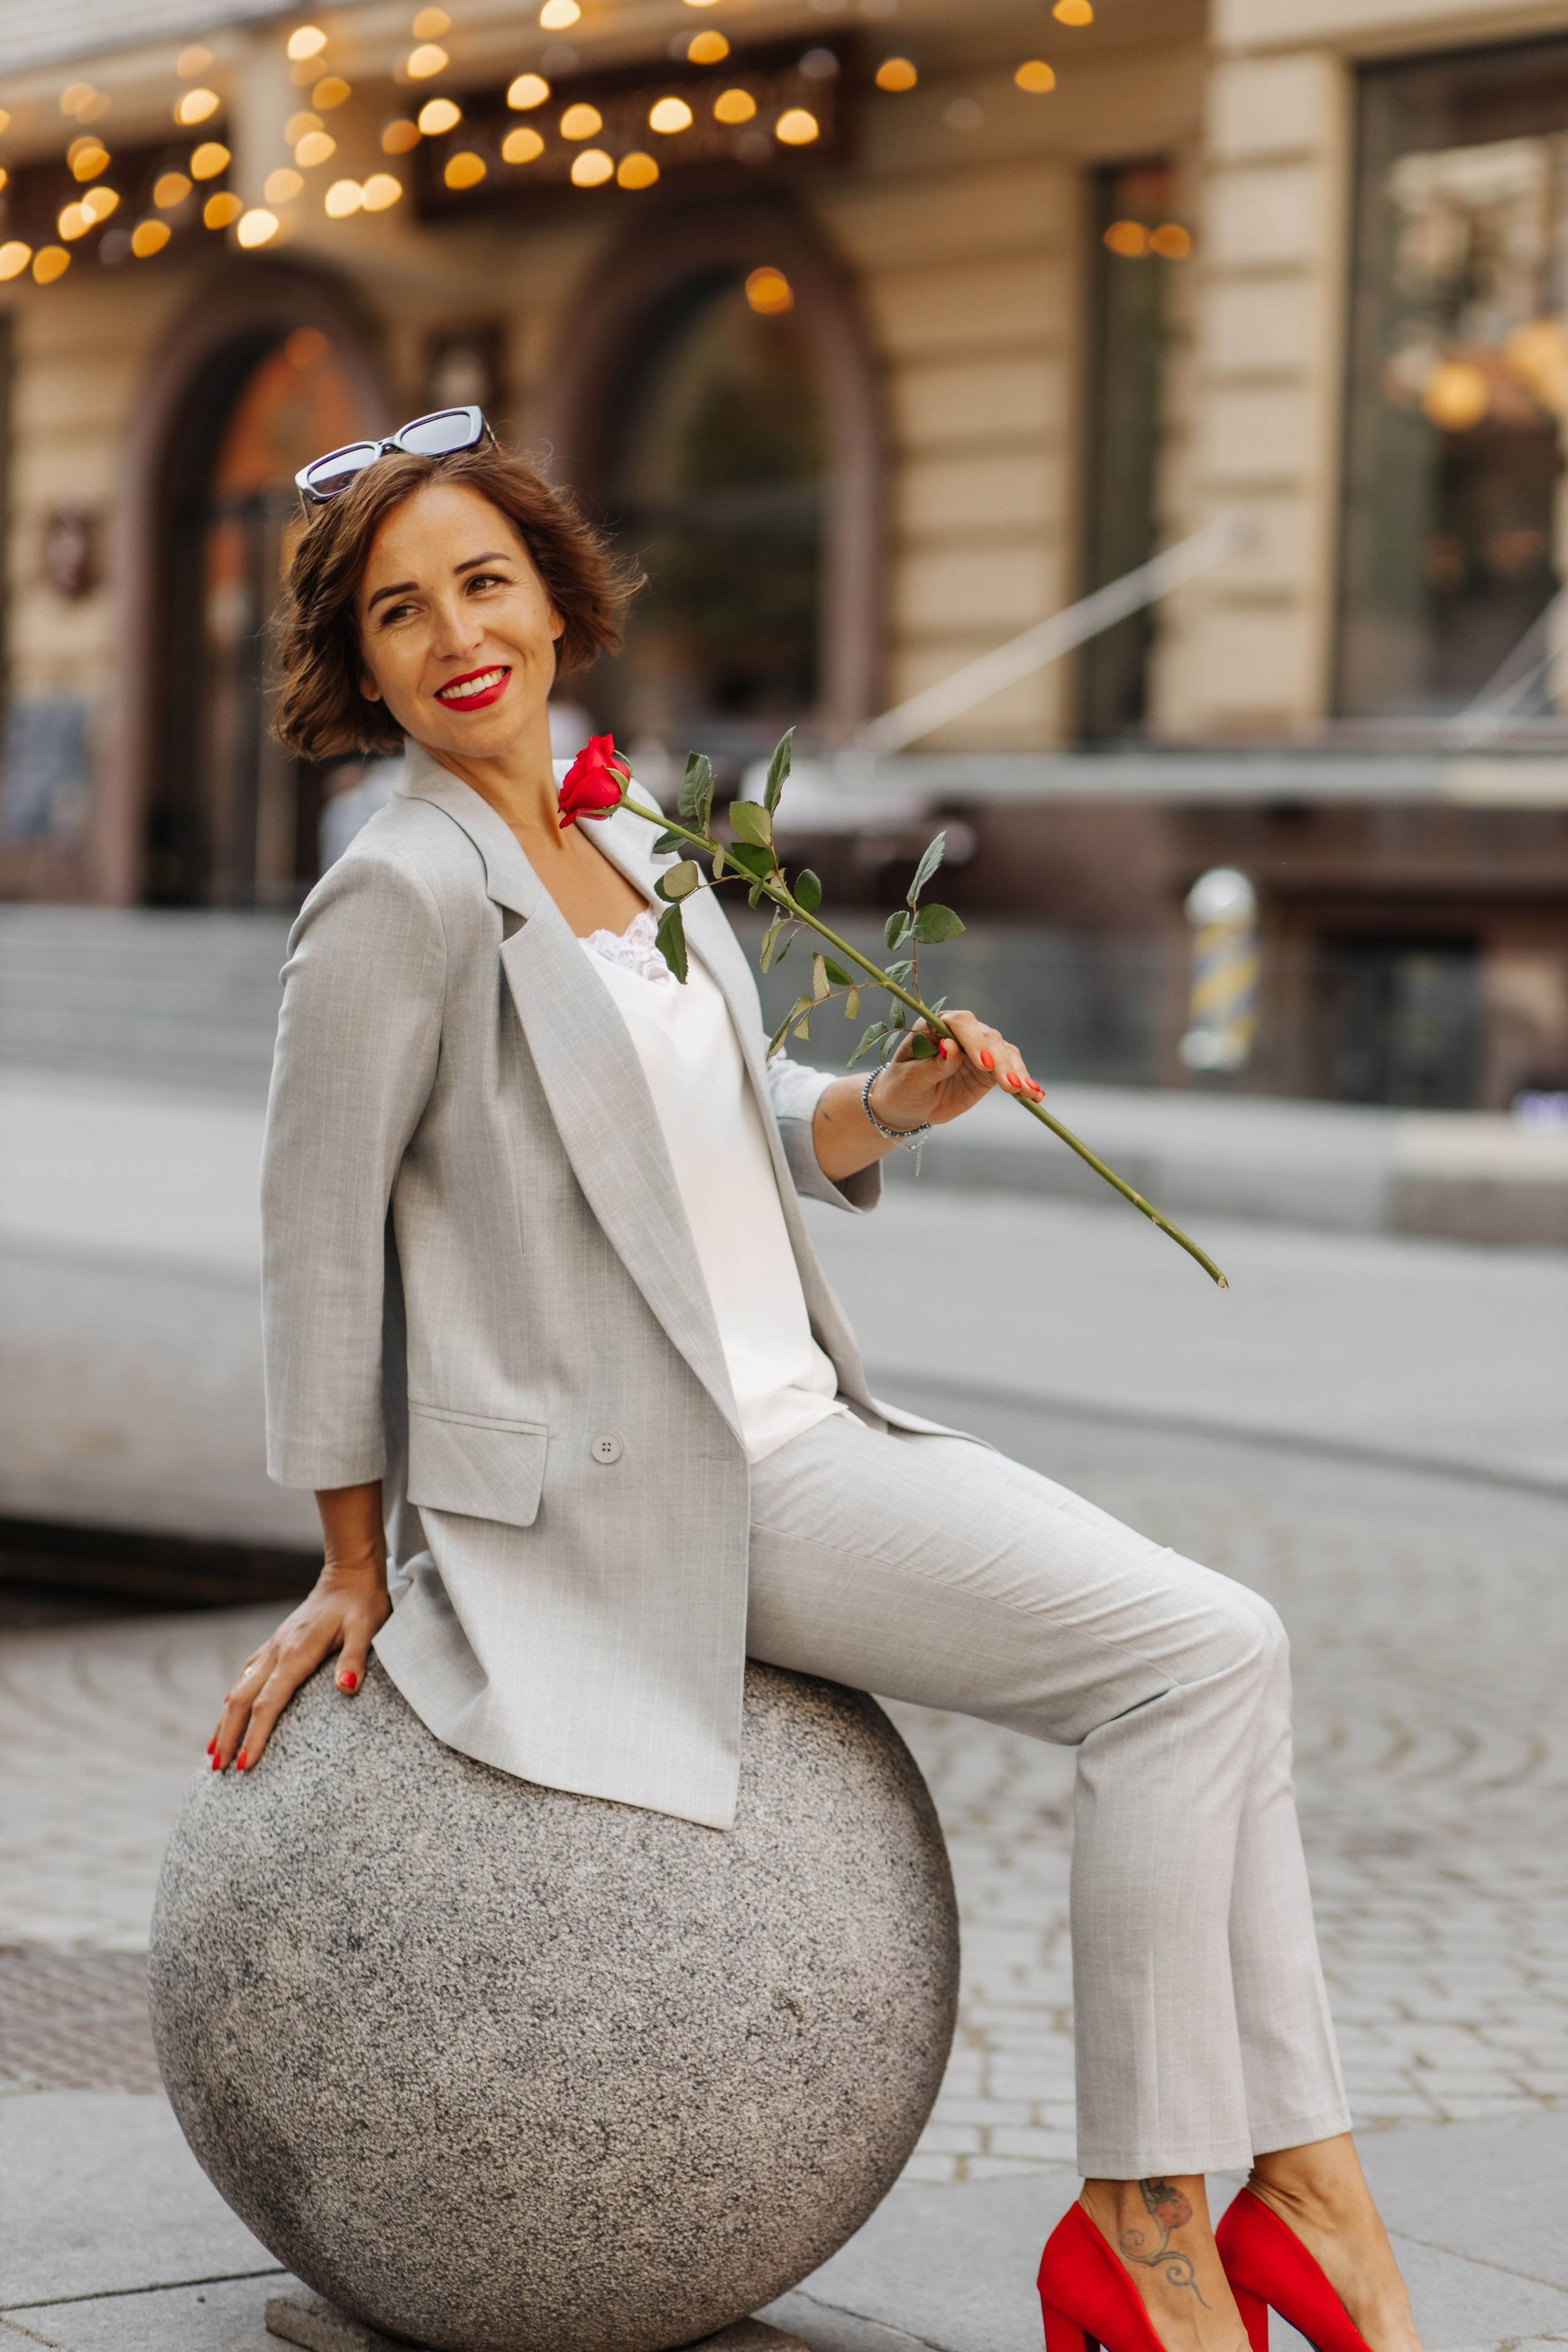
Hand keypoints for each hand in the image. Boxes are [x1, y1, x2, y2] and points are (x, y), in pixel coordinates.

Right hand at [209, 1483, 389, 1773]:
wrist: (349, 1573)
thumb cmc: (362, 1603)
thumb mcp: (367, 1628)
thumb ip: (355, 1658)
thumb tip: (346, 1689)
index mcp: (296, 1653)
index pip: (268, 1703)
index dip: (255, 1736)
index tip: (245, 1765)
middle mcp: (277, 1652)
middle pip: (241, 1700)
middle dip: (227, 1736)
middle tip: (217, 1770)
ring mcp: (273, 1647)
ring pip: (238, 1688)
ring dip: (224, 1721)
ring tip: (212, 1752)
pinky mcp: (276, 1644)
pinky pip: (247, 1675)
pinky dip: (234, 1697)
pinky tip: (228, 1708)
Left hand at [869, 1009, 1042, 1133]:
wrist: (907, 1106)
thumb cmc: (901, 1088)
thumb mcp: (910, 1080)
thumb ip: (932, 1065)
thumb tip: (951, 1047)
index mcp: (935, 1026)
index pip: (960, 1023)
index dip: (974, 1040)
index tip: (983, 1063)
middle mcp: (961, 1033)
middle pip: (989, 1037)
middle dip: (1000, 1061)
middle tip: (1008, 1085)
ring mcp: (978, 1050)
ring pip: (1005, 1053)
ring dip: (1017, 1071)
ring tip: (1026, 1092)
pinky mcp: (990, 1070)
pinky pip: (1011, 1071)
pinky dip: (1024, 1082)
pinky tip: (1035, 1094)